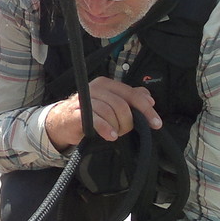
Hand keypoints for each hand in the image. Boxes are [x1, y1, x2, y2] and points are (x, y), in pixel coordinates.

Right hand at [45, 76, 162, 149]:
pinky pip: (96, 120)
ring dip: (116, 127)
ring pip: (110, 112)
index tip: (156, 123)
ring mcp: (85, 100)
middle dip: (128, 122)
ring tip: (114, 134)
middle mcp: (95, 88)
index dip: (146, 109)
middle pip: (122, 105)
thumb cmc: (90, 114)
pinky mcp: (76, 114)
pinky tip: (111, 136)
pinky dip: (106, 129)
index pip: (132, 94)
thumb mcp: (111, 103)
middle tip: (124, 131)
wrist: (62, 122)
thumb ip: (130, 98)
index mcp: (106, 84)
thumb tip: (149, 98)